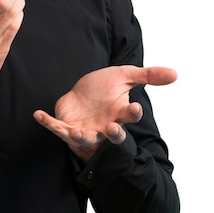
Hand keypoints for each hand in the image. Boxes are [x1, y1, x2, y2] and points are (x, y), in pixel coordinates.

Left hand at [33, 65, 176, 161]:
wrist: (83, 93)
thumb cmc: (105, 88)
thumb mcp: (126, 76)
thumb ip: (148, 76)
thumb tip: (175, 74)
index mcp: (119, 113)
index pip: (129, 116)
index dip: (132, 113)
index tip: (135, 107)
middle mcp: (103, 126)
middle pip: (111, 135)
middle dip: (112, 134)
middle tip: (112, 129)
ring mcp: (85, 129)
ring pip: (84, 138)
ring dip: (79, 136)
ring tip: (75, 132)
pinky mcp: (66, 127)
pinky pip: (55, 128)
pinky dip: (47, 122)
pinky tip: (37, 114)